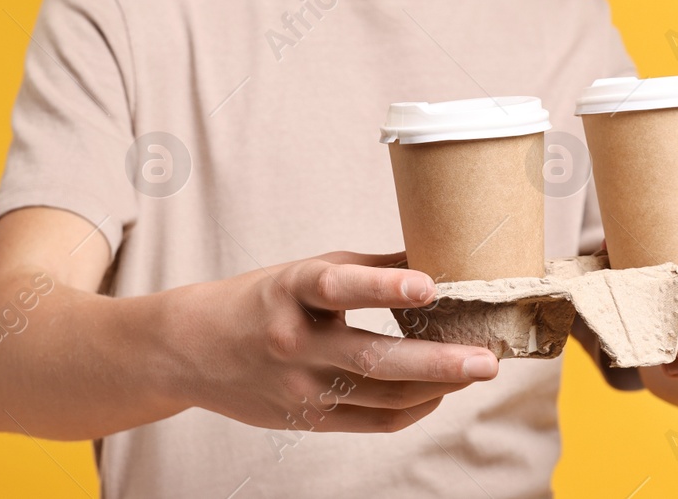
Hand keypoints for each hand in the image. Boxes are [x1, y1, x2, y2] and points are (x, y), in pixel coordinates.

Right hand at [166, 250, 500, 432]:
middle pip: (373, 358)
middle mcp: (293, 342)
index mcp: (291, 290)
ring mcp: (299, 388)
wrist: (190, 350)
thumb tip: (437, 256)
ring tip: (477, 369)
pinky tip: (439, 392)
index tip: (429, 285)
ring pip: (381, 396)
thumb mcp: (305, 271)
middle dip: (437, 361)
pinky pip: (372, 422)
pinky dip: (412, 408)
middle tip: (486, 358)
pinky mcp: (306, 420)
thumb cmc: (260, 300)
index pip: (339, 287)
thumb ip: (369, 268)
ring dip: (436, 386)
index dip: (385, 286)